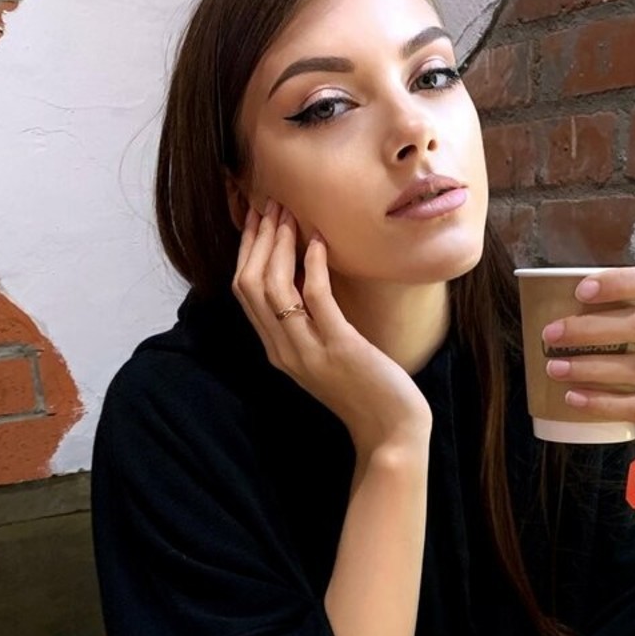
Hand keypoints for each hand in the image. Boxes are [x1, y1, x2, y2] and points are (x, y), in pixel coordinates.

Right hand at [233, 202, 431, 455]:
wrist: (390, 431)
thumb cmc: (365, 390)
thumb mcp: (326, 355)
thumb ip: (309, 326)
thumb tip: (308, 280)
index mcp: (276, 351)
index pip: (244, 292)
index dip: (247, 250)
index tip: (257, 218)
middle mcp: (284, 350)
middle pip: (250, 284)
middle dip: (258, 239)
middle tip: (270, 204)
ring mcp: (308, 351)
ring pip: (274, 288)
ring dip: (280, 245)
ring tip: (290, 215)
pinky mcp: (339, 347)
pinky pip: (316, 299)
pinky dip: (314, 266)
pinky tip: (320, 242)